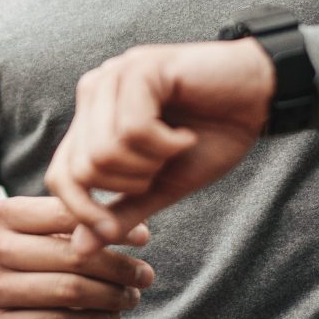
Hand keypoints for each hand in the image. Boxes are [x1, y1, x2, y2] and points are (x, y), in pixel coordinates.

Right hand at [0, 196, 155, 318]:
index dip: (109, 224)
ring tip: (132, 296)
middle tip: (145, 275)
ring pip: (69, 290)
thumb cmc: (22, 263)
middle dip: (118, 266)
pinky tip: (111, 316)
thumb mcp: (36, 234)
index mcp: (0, 214)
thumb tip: (138, 224)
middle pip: (72, 255)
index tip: (144, 237)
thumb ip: (75, 224)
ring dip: (111, 295)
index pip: (65, 213)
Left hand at [44, 39, 274, 253]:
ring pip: (104, 151)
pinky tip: (185, 133)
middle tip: (163, 165)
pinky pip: (133, 129)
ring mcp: (114, 76)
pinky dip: (166, 144)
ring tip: (175, 144)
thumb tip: (80, 249)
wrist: (258, 97)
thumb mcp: (163, 186)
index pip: (60, 174)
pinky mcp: (139, 68)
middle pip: (83, 168)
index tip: (114, 229)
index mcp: (92, 118)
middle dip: (130, 183)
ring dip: (150, 162)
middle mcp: (94, 92)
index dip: (82, 210)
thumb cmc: (212, 136)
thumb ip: (122, 212)